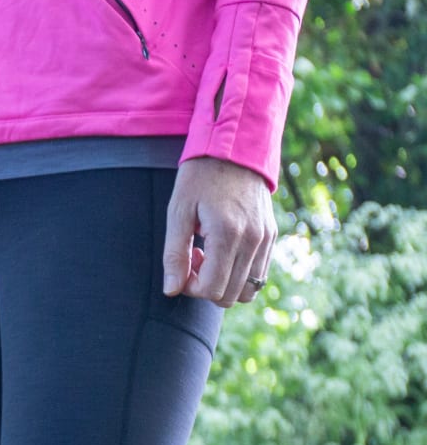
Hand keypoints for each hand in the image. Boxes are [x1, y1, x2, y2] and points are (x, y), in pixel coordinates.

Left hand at [162, 157, 276, 307]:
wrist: (235, 148)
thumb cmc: (200, 178)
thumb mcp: (178, 213)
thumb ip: (174, 255)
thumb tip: (172, 291)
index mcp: (228, 234)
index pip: (212, 289)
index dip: (191, 288)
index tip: (182, 267)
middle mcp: (253, 239)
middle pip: (230, 295)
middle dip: (206, 288)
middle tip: (193, 260)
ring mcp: (266, 238)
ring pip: (249, 290)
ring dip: (224, 283)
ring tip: (208, 256)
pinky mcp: (271, 235)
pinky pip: (259, 273)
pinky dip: (239, 274)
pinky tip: (223, 251)